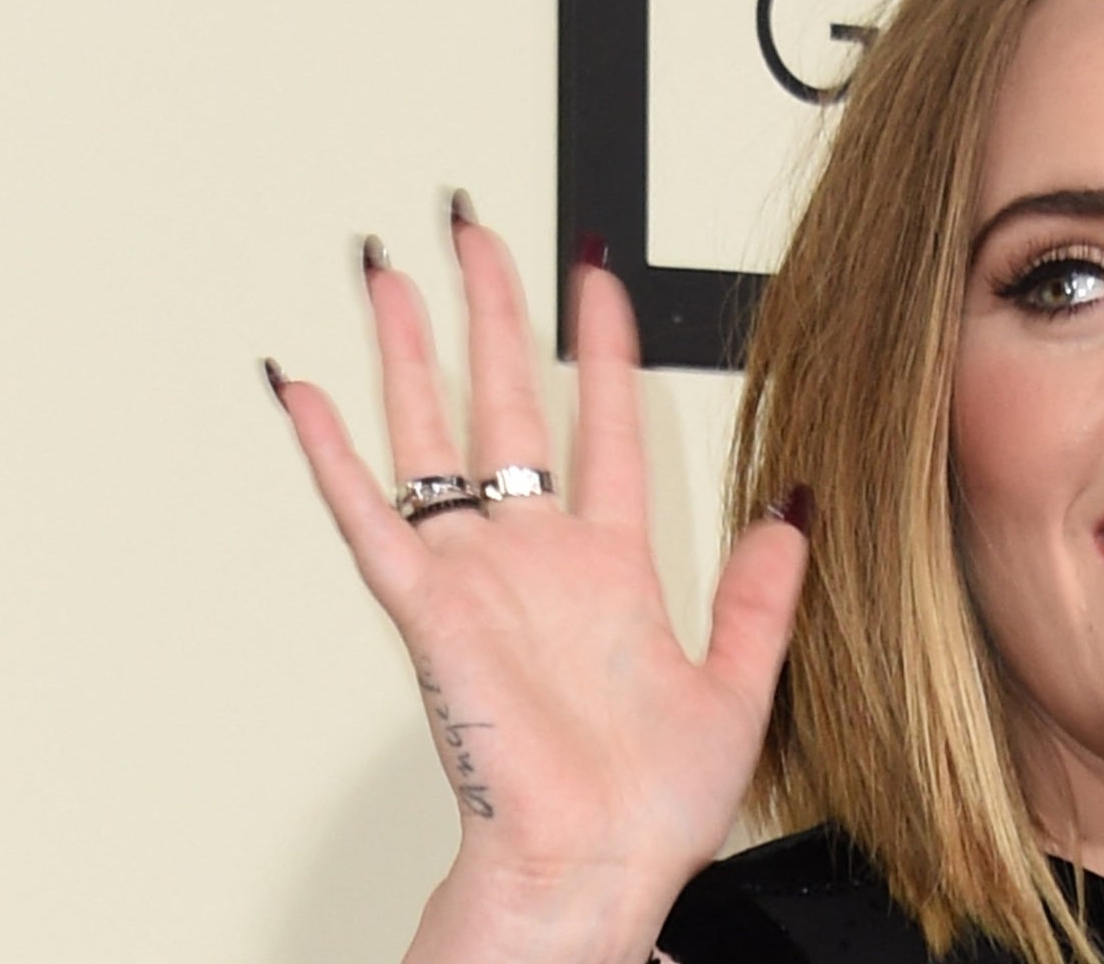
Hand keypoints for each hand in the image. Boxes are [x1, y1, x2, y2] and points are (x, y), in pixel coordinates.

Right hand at [267, 197, 807, 960]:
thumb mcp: (741, 681)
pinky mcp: (429, 613)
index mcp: (610, 569)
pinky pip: (371, 520)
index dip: (602, 346)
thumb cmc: (651, 804)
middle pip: (509, 403)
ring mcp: (478, 579)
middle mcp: (537, 560)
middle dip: (493, 313)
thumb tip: (798, 503)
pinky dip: (332, 457)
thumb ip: (765, 589)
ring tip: (391, 274)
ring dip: (410, 354)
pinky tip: (304, 391)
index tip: (599, 276)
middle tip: (478, 234)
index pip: (603, 425)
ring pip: (433, 438)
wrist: (592, 868)